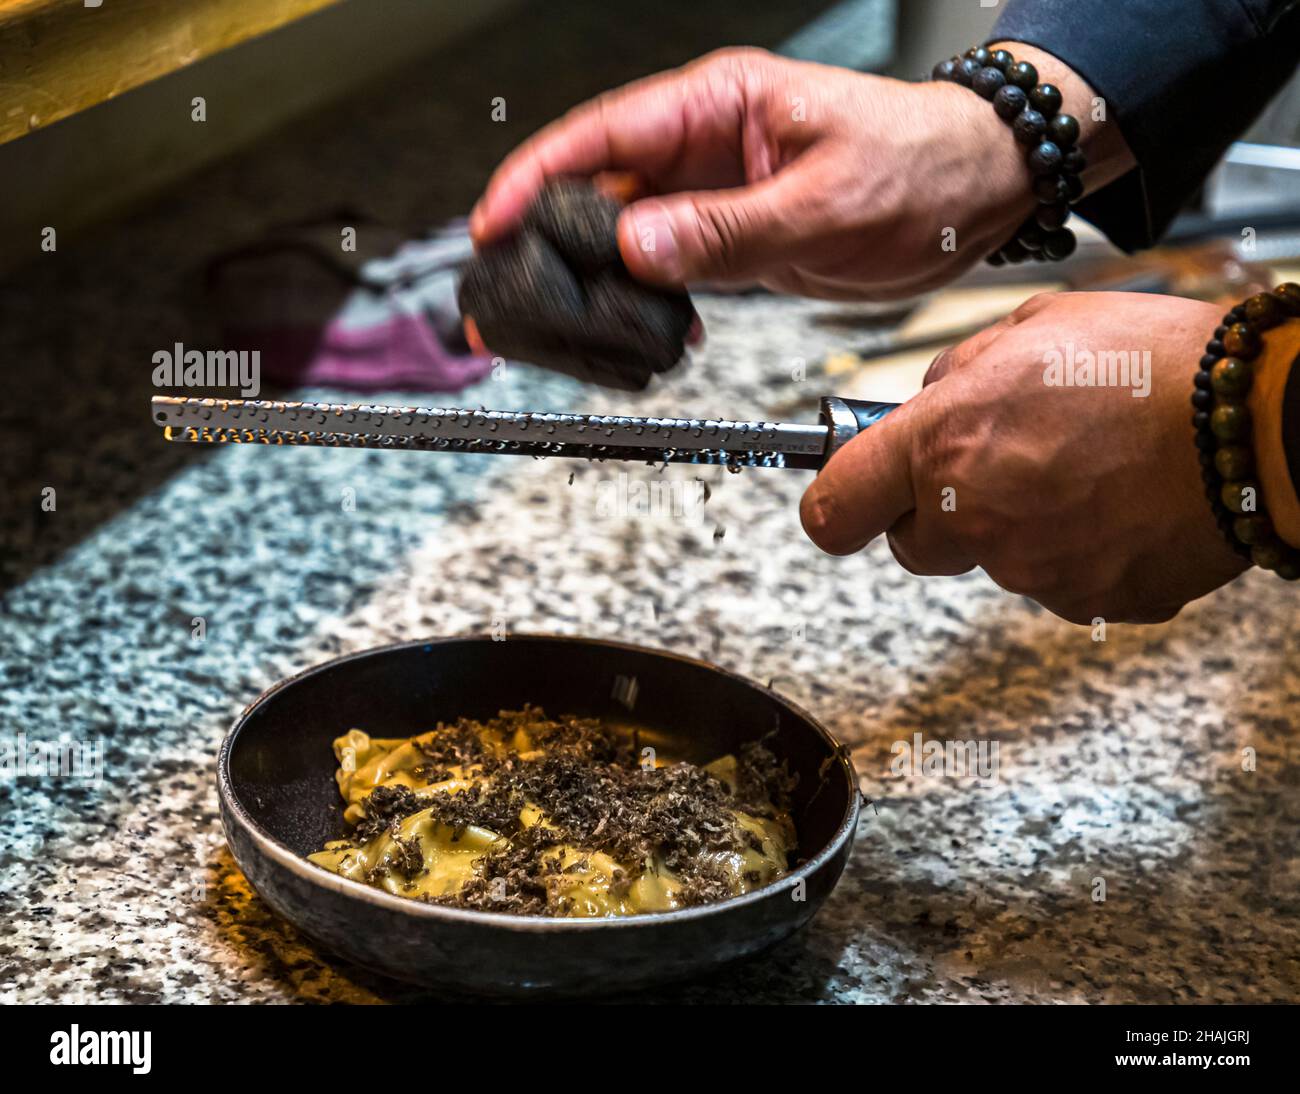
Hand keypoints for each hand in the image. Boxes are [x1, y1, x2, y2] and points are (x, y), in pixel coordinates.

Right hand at [471, 47, 1126, 299]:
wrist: (976, 194)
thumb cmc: (919, 169)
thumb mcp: (823, 203)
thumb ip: (726, 229)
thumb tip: (635, 248)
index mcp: (720, 104)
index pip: (606, 134)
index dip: (538, 177)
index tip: (492, 221)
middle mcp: (706, 144)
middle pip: (599, 186)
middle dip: (544, 237)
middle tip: (503, 294)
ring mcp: (714, 192)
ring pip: (626, 233)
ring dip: (587, 277)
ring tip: (551, 324)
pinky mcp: (730, 235)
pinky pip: (666, 265)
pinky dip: (641, 299)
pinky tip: (632, 329)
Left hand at [799, 292, 1247, 623]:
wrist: (1259, 419)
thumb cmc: (1151, 361)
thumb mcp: (1028, 331)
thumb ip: (953, 376)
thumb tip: (923, 406)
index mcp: (945, 444)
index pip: (835, 510)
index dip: (833, 510)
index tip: (840, 505)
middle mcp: (976, 516)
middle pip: (912, 546)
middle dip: (934, 513)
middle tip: (994, 467)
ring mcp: (1034, 569)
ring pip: (992, 558)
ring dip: (1016, 524)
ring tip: (1081, 468)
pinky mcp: (1091, 601)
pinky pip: (1059, 581)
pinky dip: (1076, 550)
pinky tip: (1115, 503)